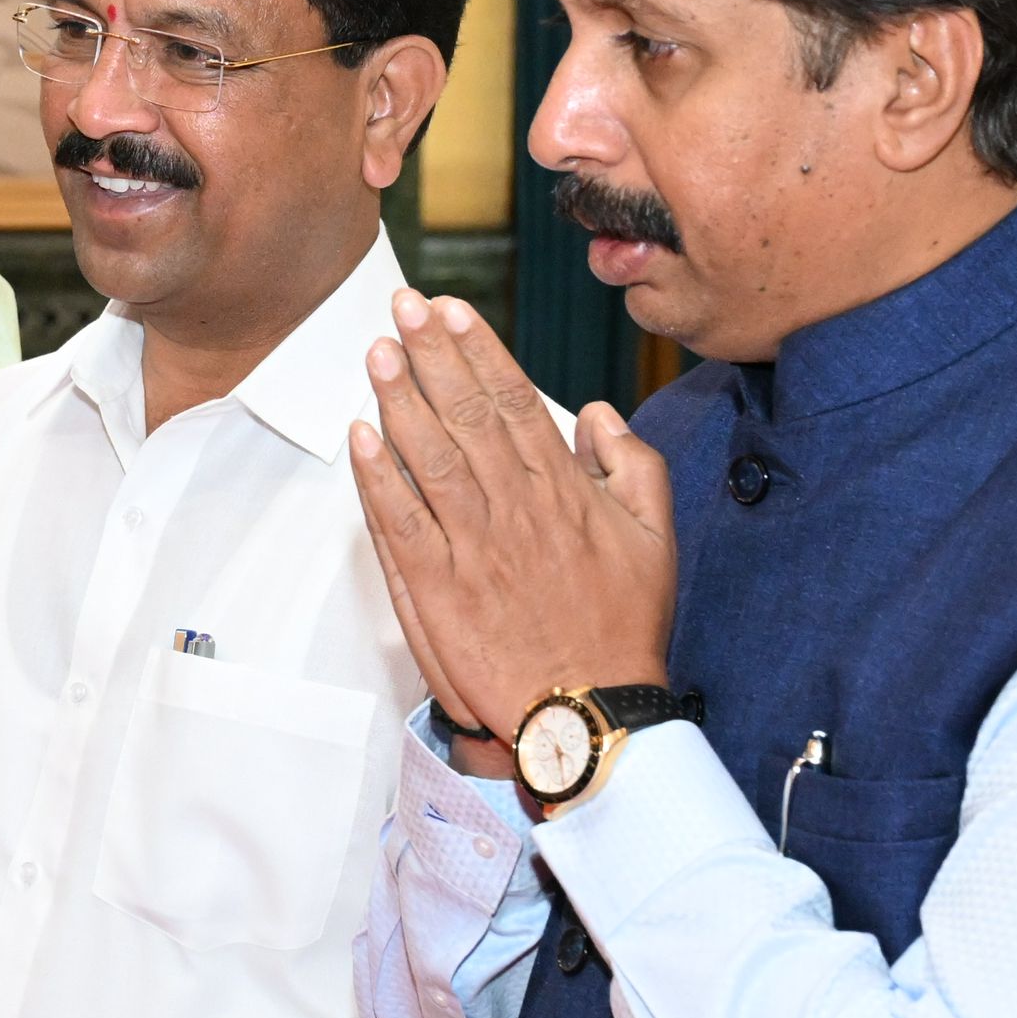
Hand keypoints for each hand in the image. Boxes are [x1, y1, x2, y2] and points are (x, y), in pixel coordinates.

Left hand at [347, 289, 676, 741]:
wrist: (589, 710)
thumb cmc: (622, 628)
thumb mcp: (656, 537)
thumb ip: (632, 466)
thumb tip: (596, 414)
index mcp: (565, 491)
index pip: (514, 402)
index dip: (478, 351)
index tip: (452, 312)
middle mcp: (515, 508)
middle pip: (466, 415)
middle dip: (431, 354)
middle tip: (402, 307)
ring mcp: (473, 547)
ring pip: (429, 457)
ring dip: (399, 399)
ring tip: (377, 352)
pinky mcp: (438, 588)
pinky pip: (401, 522)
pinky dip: (377, 478)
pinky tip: (360, 438)